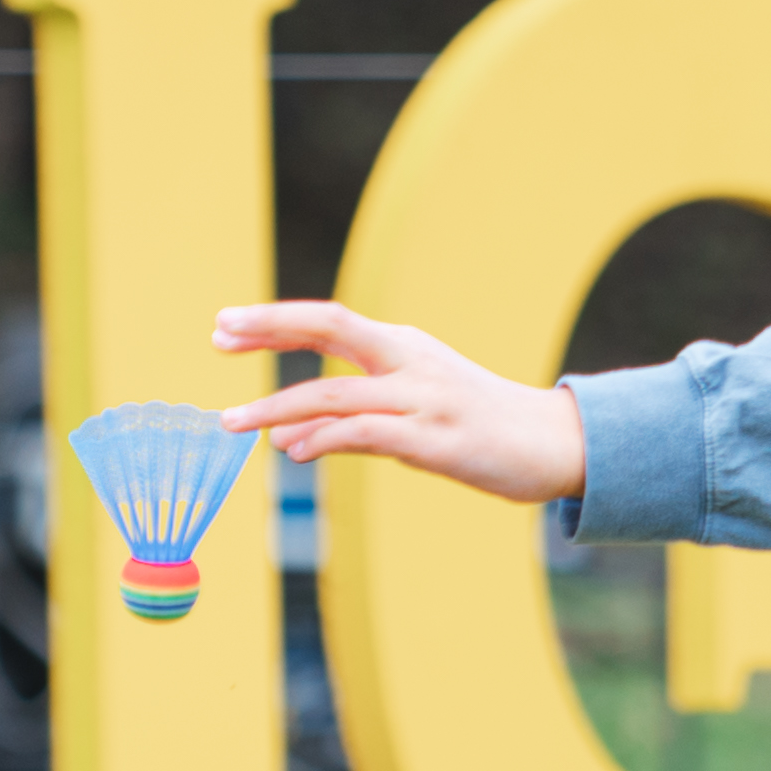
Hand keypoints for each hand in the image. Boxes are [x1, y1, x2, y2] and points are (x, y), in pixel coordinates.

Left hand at [214, 301, 588, 504]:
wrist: (554, 444)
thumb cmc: (479, 426)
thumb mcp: (413, 410)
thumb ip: (353, 419)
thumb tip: (287, 438)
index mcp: (403, 346)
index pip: (328, 319)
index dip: (274, 320)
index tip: (223, 327)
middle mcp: (410, 361)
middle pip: (330, 327)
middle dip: (270, 330)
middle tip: (216, 338)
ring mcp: (424, 399)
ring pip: (337, 393)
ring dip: (278, 406)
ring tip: (233, 423)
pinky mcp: (437, 440)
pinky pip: (368, 434)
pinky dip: (326, 440)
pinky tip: (294, 451)